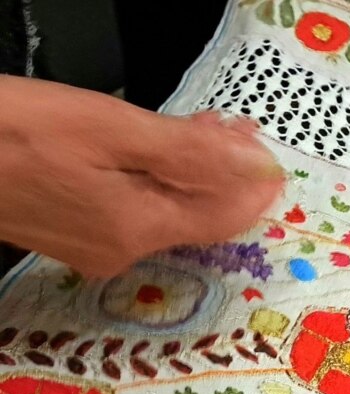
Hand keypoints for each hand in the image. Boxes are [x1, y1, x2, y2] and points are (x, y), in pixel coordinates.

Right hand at [0, 76, 284, 278]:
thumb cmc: (11, 133)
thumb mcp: (110, 129)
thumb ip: (190, 151)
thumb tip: (255, 162)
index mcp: (138, 228)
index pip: (226, 216)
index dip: (255, 183)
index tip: (268, 149)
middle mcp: (123, 251)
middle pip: (199, 215)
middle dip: (227, 175)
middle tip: (239, 131)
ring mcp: (96, 249)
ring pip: (169, 211)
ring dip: (195, 174)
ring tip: (210, 132)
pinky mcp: (74, 237)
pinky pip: (136, 211)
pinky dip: (158, 181)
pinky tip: (156, 152)